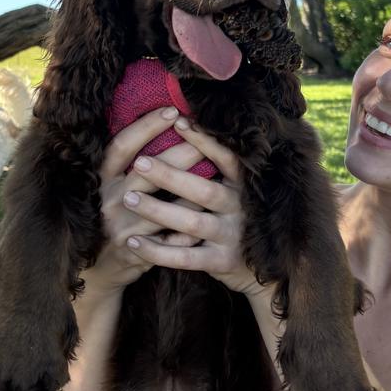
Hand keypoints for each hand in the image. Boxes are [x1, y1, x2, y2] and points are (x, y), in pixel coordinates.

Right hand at [82, 108, 206, 292]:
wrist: (102, 266)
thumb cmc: (118, 215)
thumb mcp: (115, 186)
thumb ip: (134, 163)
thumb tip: (170, 124)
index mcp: (102, 179)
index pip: (121, 146)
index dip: (145, 127)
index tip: (172, 110)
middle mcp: (108, 201)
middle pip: (144, 172)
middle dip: (177, 153)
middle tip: (204, 138)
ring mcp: (119, 228)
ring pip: (160, 208)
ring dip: (189, 193)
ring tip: (216, 176)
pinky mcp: (133, 253)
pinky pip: (168, 241)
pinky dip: (189, 230)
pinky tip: (209, 217)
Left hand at [121, 118, 266, 300]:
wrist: (260, 269)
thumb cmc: (236, 219)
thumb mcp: (236, 193)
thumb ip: (216, 172)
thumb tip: (184, 127)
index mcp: (243, 186)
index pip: (226, 159)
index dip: (204, 141)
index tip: (178, 121)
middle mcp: (240, 209)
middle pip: (203, 190)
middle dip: (170, 175)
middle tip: (140, 162)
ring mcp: (231, 237)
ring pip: (191, 223)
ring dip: (158, 211)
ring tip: (129, 199)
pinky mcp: (221, 262)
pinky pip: (185, 257)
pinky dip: (158, 251)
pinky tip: (134, 242)